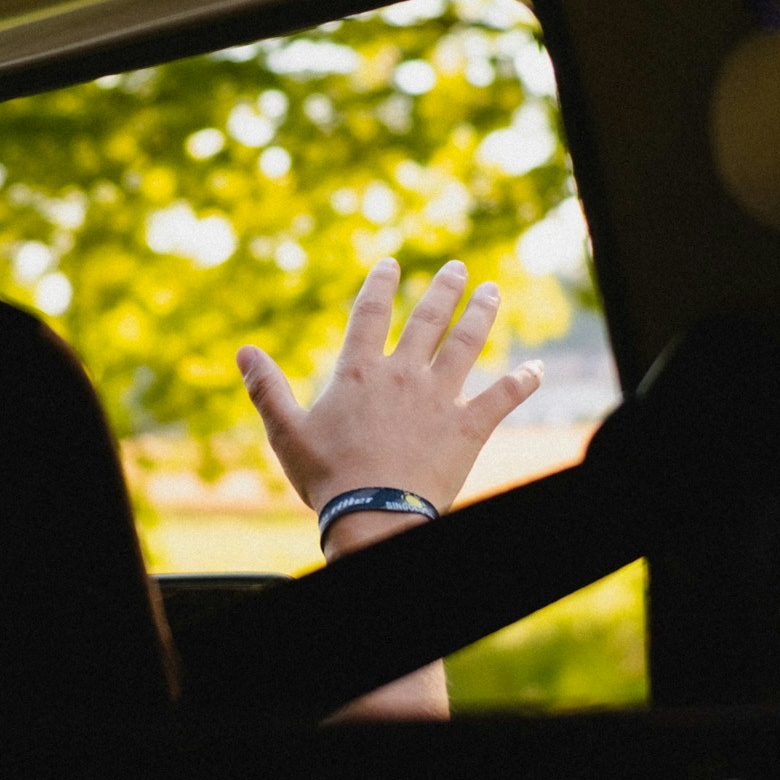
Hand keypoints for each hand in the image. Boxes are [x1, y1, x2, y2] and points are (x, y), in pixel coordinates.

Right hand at [236, 258, 541, 531]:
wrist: (375, 515)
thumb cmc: (328, 478)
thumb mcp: (286, 432)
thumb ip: (266, 388)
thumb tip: (242, 352)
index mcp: (359, 373)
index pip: (369, 315)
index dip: (380, 285)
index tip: (391, 264)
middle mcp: (403, 375)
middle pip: (428, 320)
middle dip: (444, 290)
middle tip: (459, 268)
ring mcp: (439, 399)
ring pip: (466, 346)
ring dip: (481, 316)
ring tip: (492, 292)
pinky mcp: (468, 427)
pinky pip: (501, 398)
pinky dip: (522, 382)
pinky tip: (536, 368)